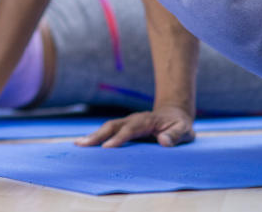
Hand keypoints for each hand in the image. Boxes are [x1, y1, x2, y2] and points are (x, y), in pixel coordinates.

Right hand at [74, 106, 194, 147]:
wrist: (174, 113)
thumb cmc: (179, 125)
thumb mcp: (184, 130)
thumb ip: (175, 135)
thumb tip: (163, 142)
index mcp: (146, 121)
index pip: (130, 130)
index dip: (119, 138)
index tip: (107, 148)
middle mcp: (133, 120)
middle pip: (112, 126)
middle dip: (97, 135)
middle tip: (82, 144)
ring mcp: (127, 122)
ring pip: (107, 127)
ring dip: (93, 135)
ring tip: (78, 144)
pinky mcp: (124, 127)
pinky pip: (108, 131)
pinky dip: (96, 136)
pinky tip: (85, 143)